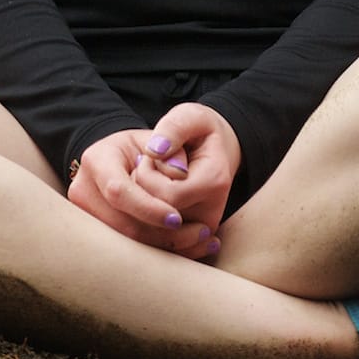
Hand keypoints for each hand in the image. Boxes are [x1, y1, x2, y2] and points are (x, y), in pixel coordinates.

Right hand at [66, 128, 213, 257]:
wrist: (123, 163)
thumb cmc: (145, 150)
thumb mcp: (159, 140)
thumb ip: (172, 150)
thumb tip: (180, 173)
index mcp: (96, 160)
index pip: (118, 191)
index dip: (148, 209)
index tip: (178, 217)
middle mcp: (83, 191)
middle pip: (121, 226)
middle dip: (162, 236)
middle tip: (201, 234)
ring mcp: (85, 219)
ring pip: (125, 246)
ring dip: (164, 249)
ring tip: (201, 242)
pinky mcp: (95, 238)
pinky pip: (127, 254)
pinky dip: (159, 255)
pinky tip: (189, 250)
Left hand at [138, 102, 240, 242]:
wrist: (216, 151)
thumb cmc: (199, 131)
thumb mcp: (189, 116)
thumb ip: (172, 128)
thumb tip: (154, 151)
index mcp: (214, 182)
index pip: (166, 194)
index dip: (147, 173)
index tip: (148, 154)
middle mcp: (211, 214)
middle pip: (158, 216)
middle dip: (142, 189)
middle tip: (145, 167)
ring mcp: (202, 231)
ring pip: (155, 231)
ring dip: (142, 205)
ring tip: (150, 181)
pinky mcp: (191, 240)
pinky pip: (159, 241)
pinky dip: (146, 221)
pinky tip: (150, 196)